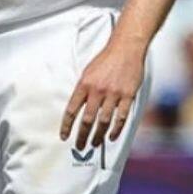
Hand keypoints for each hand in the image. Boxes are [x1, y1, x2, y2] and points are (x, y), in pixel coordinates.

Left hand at [61, 36, 144, 150]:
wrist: (126, 47)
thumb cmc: (107, 59)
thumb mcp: (88, 72)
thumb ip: (83, 89)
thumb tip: (78, 107)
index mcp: (85, 84)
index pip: (72, 110)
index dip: (67, 126)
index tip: (64, 136)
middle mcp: (98, 90)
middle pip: (87, 120)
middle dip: (82, 136)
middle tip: (80, 146)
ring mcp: (113, 94)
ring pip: (104, 121)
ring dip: (98, 136)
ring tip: (95, 144)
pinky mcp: (128, 95)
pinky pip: (121, 117)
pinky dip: (116, 129)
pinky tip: (112, 136)